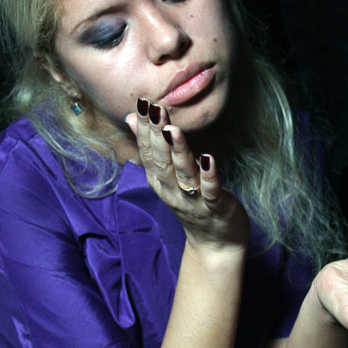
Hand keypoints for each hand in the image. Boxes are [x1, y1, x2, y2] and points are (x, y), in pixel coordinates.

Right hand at [125, 98, 249, 251]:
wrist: (215, 243)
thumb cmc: (193, 202)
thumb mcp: (168, 175)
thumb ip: (153, 148)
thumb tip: (132, 117)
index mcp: (160, 182)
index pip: (148, 153)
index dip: (144, 129)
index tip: (141, 104)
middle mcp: (172, 191)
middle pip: (161, 161)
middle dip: (156, 135)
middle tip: (153, 108)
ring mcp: (193, 200)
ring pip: (184, 174)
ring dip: (178, 151)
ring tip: (173, 129)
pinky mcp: (216, 207)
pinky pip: (211, 190)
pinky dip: (209, 175)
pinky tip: (209, 158)